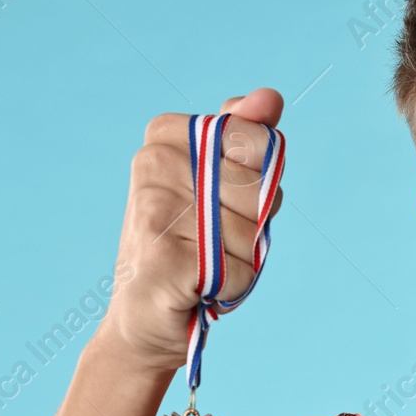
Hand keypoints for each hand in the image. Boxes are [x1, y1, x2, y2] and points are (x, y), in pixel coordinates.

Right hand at [97, 88, 286, 375]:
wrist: (145, 318)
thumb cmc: (191, 246)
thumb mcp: (223, 185)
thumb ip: (247, 137)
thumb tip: (270, 96)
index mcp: (165, 136)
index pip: (259, 141)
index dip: (258, 179)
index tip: (223, 199)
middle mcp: (153, 164)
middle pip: (258, 185)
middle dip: (253, 222)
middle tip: (214, 238)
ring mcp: (155, 210)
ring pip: (252, 232)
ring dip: (243, 259)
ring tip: (206, 263)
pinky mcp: (162, 259)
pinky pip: (239, 271)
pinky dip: (232, 288)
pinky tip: (200, 287)